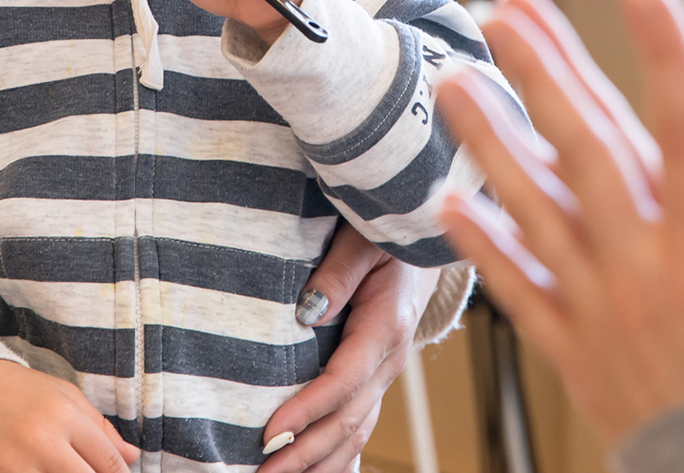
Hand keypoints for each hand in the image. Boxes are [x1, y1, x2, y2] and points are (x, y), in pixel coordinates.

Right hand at [0, 359, 140, 472]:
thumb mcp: (65, 397)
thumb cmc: (20, 391)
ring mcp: (9, 464)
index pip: (109, 464)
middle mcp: (40, 441)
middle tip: (82, 471)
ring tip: (54, 468)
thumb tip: (132, 458)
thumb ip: (101, 429)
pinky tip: (30, 472)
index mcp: (65, 417)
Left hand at [259, 226, 438, 472]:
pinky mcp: (373, 381)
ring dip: (317, 464)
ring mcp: (383, 376)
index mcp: (385, 328)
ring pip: (355, 434)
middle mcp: (388, 361)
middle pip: (348, 421)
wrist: (421, 242)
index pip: (344, 381)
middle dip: (305, 454)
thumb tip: (308, 309)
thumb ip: (338, 271)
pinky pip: (358, 429)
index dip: (308, 410)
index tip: (271, 432)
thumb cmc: (386, 234)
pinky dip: (337, 459)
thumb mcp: (364, 240)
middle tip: (262, 472)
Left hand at [436, 0, 683, 442]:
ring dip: (493, 140)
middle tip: (508, 9)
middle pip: (590, 151)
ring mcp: (605, 314)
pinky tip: (450, 204)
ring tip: (456, 81)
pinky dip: (485, 248)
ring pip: (538, 208)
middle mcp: (650, 274)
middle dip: (548, 72)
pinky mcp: (580, 356)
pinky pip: (520, 294)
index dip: (669, 51)